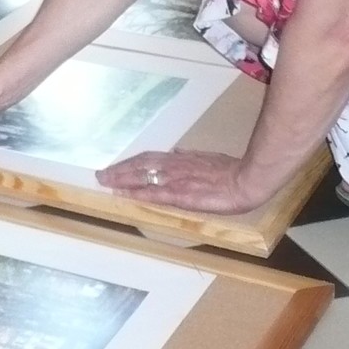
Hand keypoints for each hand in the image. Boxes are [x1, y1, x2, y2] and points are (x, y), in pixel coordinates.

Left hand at [97, 149, 275, 214]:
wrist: (247, 179)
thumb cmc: (232, 171)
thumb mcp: (208, 159)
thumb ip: (190, 158)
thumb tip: (177, 153)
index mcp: (182, 159)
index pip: (150, 158)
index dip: (132, 162)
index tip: (116, 166)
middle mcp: (175, 166)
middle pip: (141, 164)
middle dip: (120, 169)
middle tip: (101, 174)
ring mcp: (177, 179)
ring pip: (143, 176)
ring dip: (122, 179)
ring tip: (105, 182)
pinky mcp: (183, 194)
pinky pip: (156, 193)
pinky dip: (138, 193)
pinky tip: (125, 195)